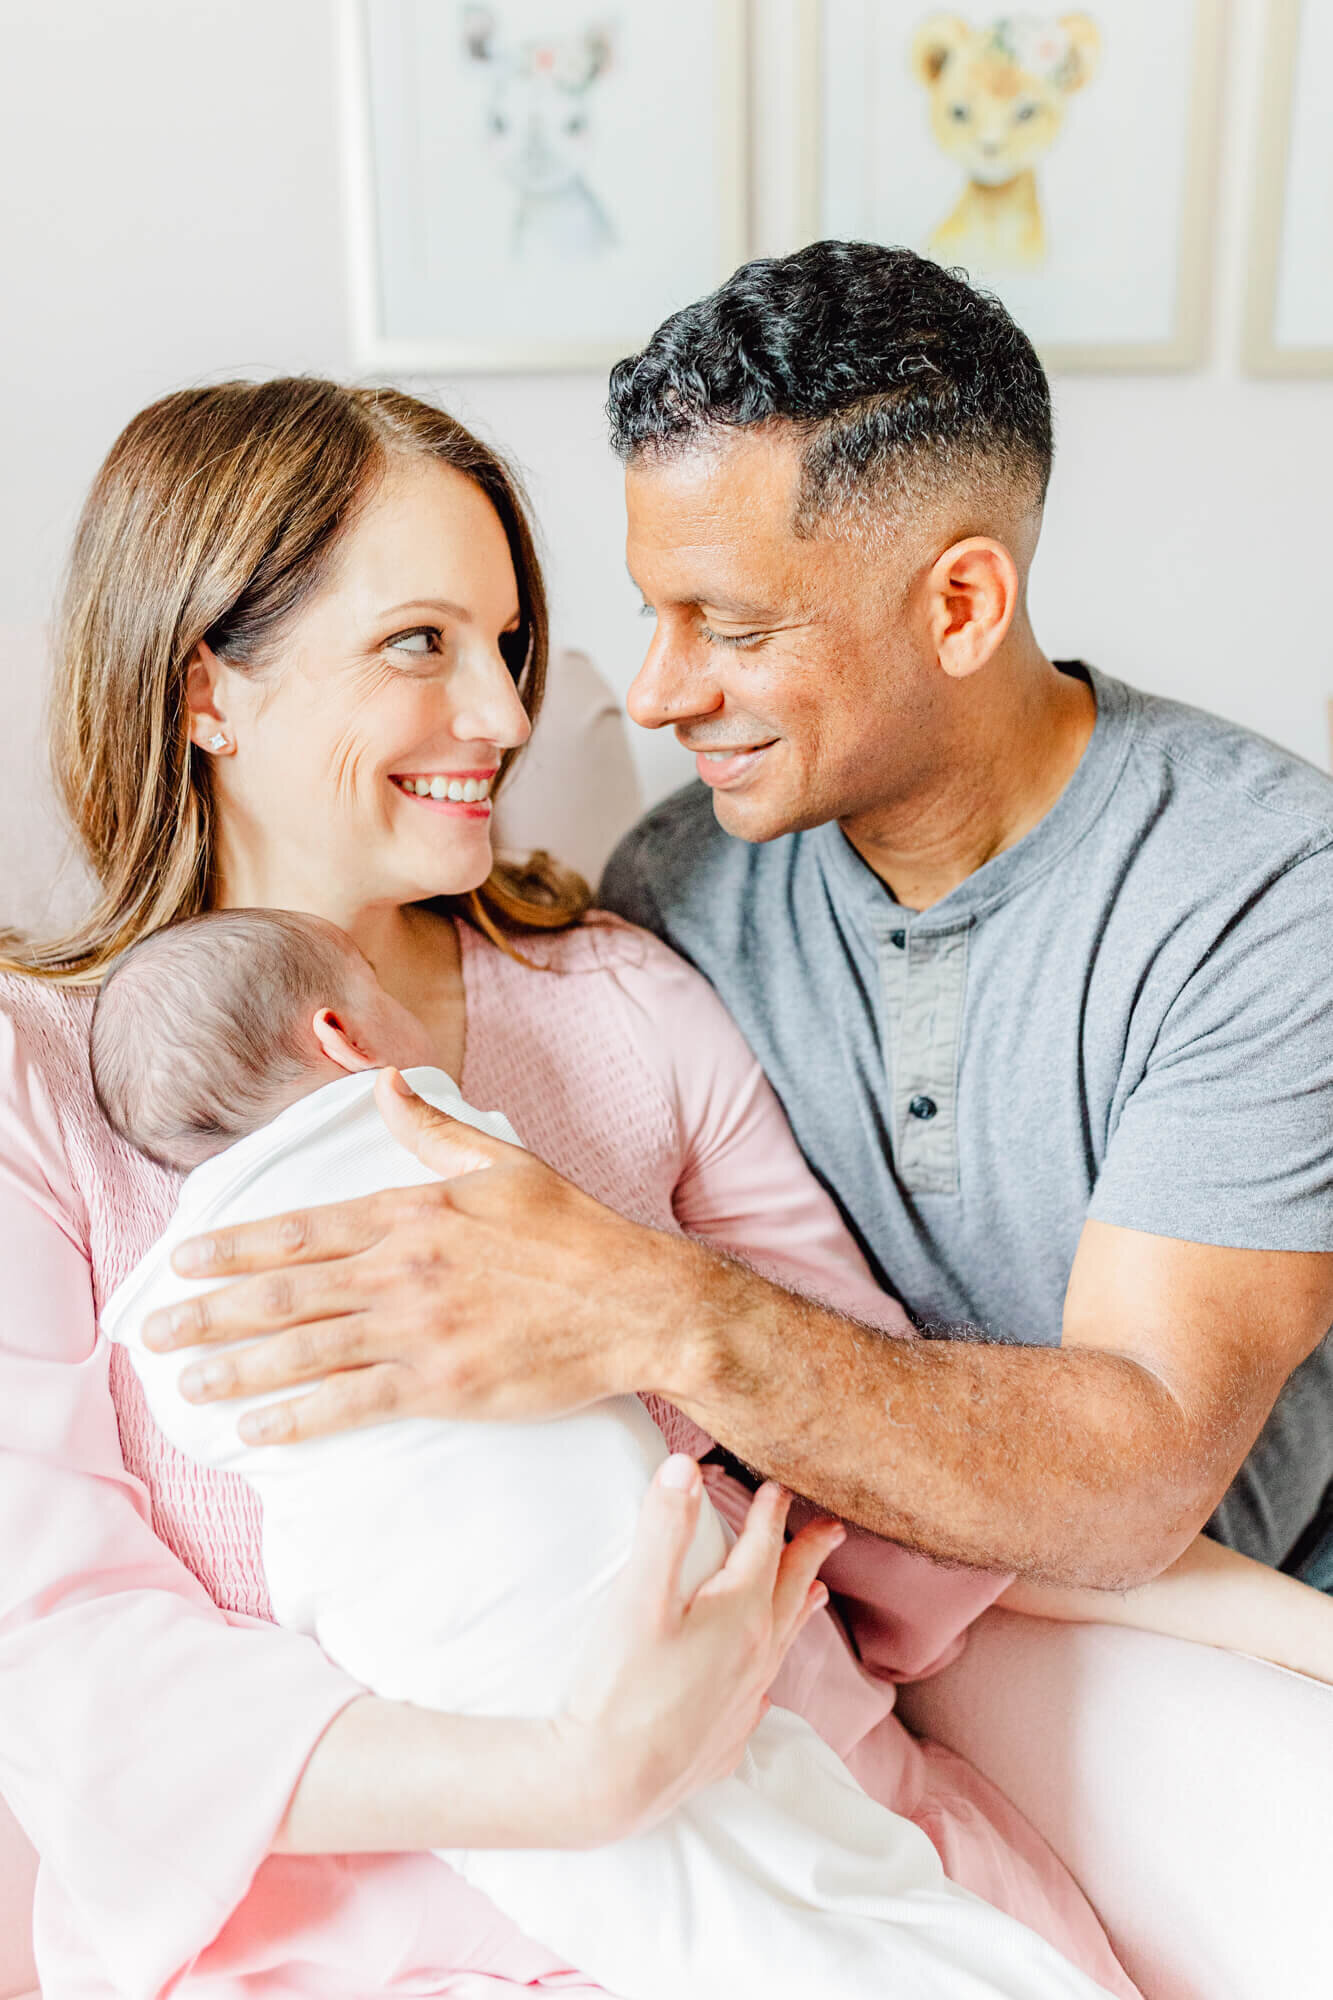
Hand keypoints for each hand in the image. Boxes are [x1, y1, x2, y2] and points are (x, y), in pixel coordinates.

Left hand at [143, 1069, 722, 1444]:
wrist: (639, 1301)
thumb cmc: (576, 1232)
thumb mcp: (504, 1163)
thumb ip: (433, 1129)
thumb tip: (384, 1083)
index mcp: (413, 1211)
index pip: (301, 1228)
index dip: (233, 1246)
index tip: (183, 1259)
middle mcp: (404, 1268)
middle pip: (284, 1292)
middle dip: (210, 1313)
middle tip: (153, 1332)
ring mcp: (421, 1328)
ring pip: (305, 1349)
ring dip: (236, 1368)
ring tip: (186, 1385)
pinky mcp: (444, 1385)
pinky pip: (352, 1402)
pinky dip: (298, 1417)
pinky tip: (257, 1430)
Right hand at [553, 1455, 844, 1845]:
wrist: (608, 1785)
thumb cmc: (621, 1688)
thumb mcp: (638, 1597)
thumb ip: (663, 1527)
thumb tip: (685, 1465)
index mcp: (740, 1616)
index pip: (763, 1549)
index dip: (770, 1514)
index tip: (778, 1486)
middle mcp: (756, 1659)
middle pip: (790, 1593)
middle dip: (809, 1555)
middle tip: (832, 1530)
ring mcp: (744, 1704)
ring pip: (784, 1644)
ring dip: (801, 1609)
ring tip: (818, 1593)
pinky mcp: (725, 1741)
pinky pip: (760, 1696)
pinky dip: (768, 1672)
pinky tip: (763, 1684)